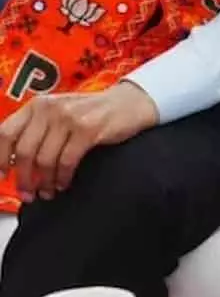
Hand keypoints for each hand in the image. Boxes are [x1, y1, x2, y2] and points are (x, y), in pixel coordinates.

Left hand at [0, 82, 158, 201]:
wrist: (131, 102)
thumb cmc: (94, 112)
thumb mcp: (60, 114)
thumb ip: (37, 130)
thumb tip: (11, 162)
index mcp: (38, 105)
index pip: (5, 133)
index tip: (2, 176)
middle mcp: (49, 108)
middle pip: (24, 151)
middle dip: (23, 178)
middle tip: (27, 193)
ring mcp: (69, 118)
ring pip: (45, 159)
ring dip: (44, 182)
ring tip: (47, 192)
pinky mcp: (88, 129)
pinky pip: (66, 161)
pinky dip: (62, 177)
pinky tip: (63, 183)